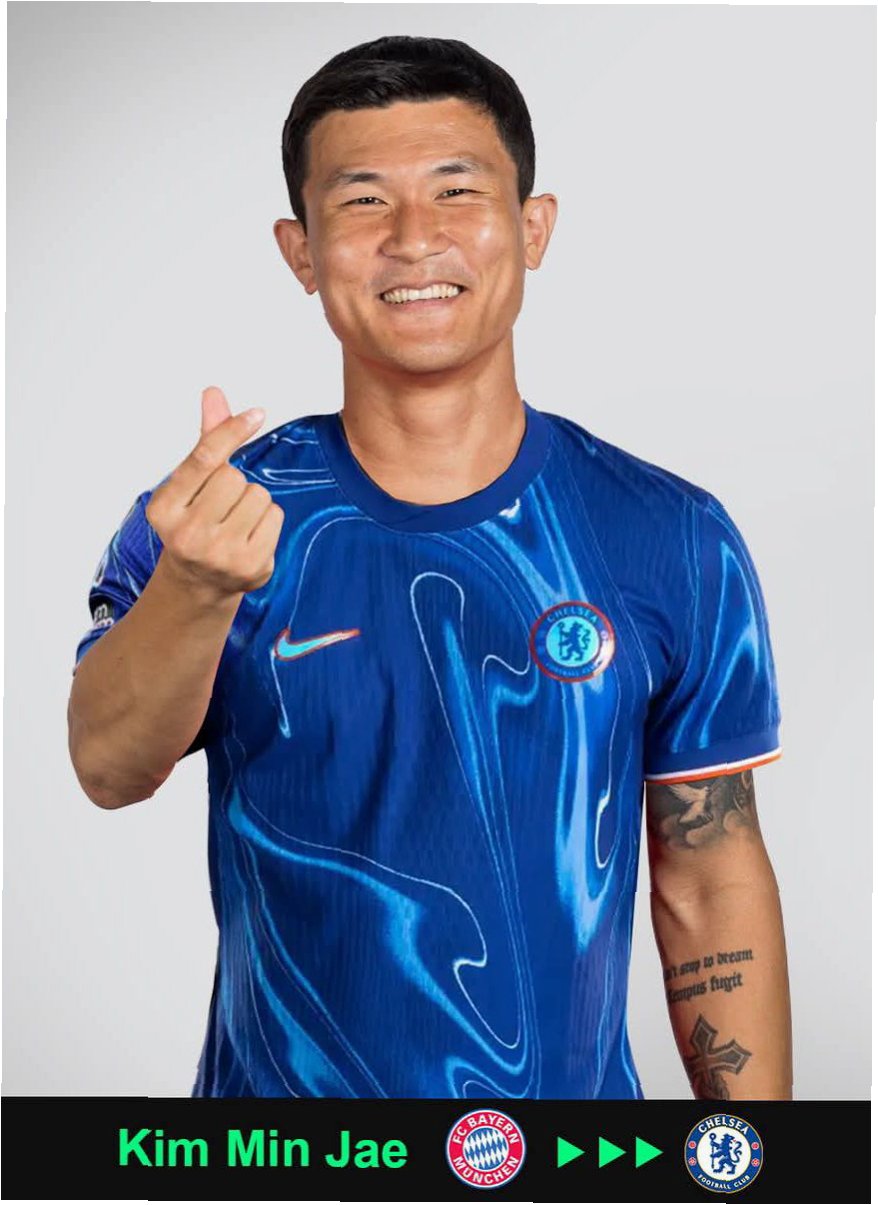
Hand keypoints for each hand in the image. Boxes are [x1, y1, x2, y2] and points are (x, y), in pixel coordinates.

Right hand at [145, 386, 283, 603]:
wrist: (198, 583)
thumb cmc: (194, 522)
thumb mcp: (189, 486)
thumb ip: (205, 441)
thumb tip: (214, 393)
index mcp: (164, 508)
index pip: (203, 458)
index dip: (231, 431)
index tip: (256, 414)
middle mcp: (187, 534)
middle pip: (235, 476)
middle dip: (235, 482)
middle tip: (221, 506)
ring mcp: (220, 554)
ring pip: (259, 495)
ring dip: (253, 502)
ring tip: (234, 522)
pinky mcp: (250, 567)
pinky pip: (275, 517)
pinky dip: (267, 521)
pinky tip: (249, 537)